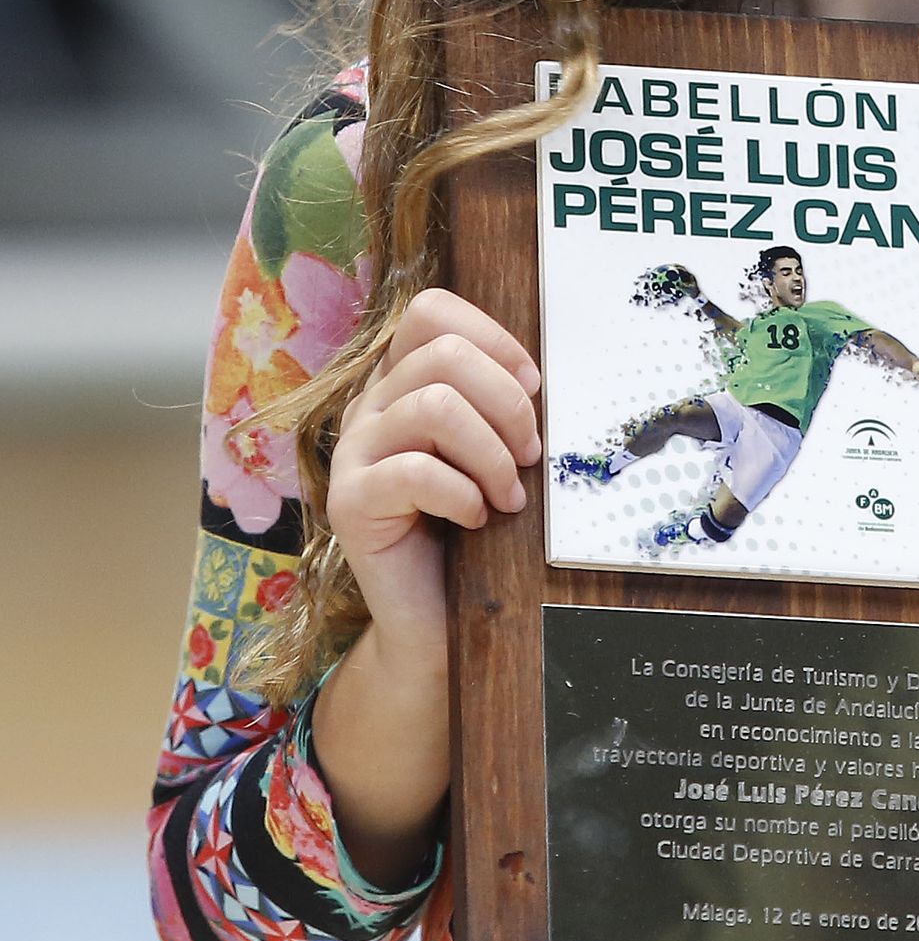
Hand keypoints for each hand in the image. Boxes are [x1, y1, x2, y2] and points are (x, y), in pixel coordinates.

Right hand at [315, 288, 540, 886]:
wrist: (435, 629)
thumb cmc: (475, 539)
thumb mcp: (496, 460)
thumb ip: (504, 412)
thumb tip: (546, 379)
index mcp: (404, 384)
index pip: (430, 312)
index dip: (492, 337)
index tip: (535, 389)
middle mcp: (370, 408)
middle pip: (440, 353)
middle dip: (505, 403)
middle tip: (530, 457)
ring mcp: (354, 454)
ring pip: (431, 406)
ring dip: (490, 452)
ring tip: (509, 496)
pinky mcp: (349, 502)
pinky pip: (414, 471)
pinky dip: (463, 493)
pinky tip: (479, 521)